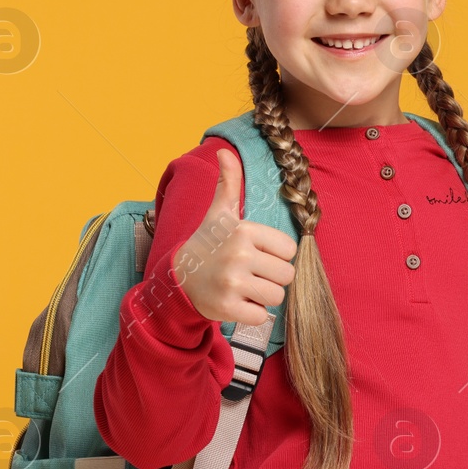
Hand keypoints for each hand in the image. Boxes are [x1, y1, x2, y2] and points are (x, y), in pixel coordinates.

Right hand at [172, 148, 297, 325]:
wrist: (178, 277)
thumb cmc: (208, 244)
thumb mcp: (220, 213)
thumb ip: (229, 183)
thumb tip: (225, 151)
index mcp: (244, 231)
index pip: (290, 249)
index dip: (277, 254)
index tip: (257, 254)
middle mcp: (238, 255)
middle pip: (286, 275)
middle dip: (272, 277)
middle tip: (250, 273)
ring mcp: (232, 283)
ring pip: (277, 296)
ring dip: (264, 296)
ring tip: (244, 287)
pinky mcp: (226, 308)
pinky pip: (262, 317)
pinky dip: (253, 314)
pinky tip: (237, 302)